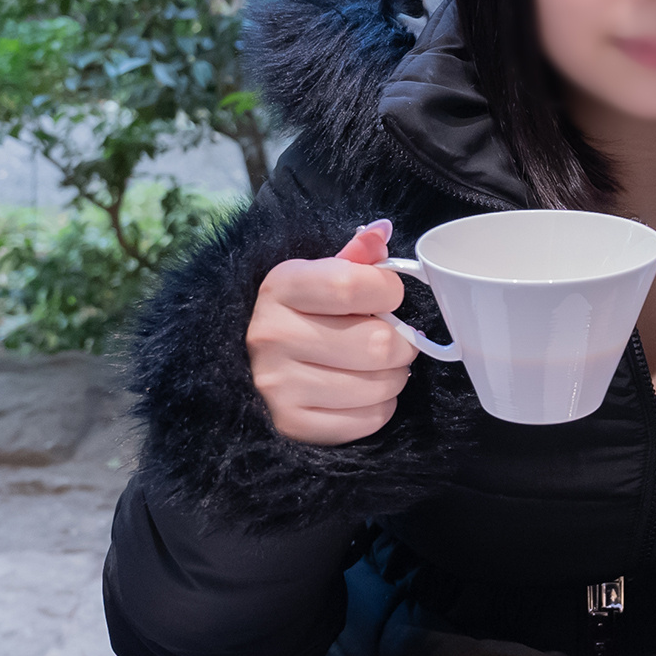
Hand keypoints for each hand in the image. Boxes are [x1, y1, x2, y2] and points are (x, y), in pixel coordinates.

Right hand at [247, 219, 417, 444]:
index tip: (388, 296)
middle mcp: (271, 335)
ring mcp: (277, 384)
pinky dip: (379, 407)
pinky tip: (361, 391)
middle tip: (393, 339)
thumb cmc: (304, 313)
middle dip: (400, 341)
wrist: (254, 363)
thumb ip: (355, 256)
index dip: (388, 291)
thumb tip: (382, 231)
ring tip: (376, 366)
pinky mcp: (291, 423)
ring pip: (379, 385)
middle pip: (377, 344)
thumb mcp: (320, 275)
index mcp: (281, 287)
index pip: (353, 286)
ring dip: (393, 376)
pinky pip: (368, 420)